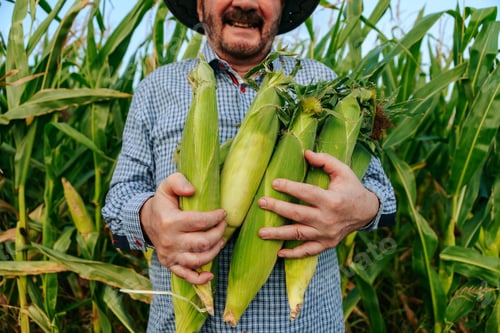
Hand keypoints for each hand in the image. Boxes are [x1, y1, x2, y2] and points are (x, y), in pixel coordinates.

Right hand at [140, 172, 226, 284]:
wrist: (146, 221)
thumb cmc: (163, 202)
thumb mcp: (167, 186)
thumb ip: (178, 181)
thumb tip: (192, 190)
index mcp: (170, 221)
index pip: (199, 222)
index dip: (215, 218)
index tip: (223, 213)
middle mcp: (169, 241)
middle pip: (202, 242)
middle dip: (218, 233)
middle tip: (223, 226)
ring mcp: (170, 255)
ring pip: (198, 260)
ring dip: (214, 251)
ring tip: (221, 241)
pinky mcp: (170, 264)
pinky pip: (186, 276)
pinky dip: (199, 279)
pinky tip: (210, 275)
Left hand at [258, 150, 378, 258]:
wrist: (367, 211)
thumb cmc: (351, 188)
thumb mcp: (343, 171)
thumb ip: (325, 160)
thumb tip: (306, 153)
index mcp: (332, 200)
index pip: (306, 193)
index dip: (289, 187)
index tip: (274, 183)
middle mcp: (328, 219)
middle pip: (298, 214)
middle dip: (277, 208)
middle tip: (261, 203)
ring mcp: (327, 234)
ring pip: (298, 235)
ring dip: (278, 234)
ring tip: (261, 232)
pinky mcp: (327, 244)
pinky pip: (308, 251)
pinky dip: (293, 254)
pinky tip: (279, 252)